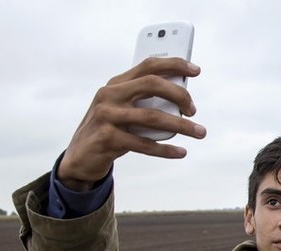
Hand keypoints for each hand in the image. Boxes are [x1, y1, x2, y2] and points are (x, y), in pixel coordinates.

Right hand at [58, 58, 204, 189]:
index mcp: (116, 84)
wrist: (80, 157)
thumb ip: (145, 102)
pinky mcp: (107, 138)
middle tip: (194, 110)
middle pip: (152, 85)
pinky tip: (180, 152)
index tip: (195, 70)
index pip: (148, 66)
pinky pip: (143, 143)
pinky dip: (165, 149)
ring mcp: (107, 116)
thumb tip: (183, 101)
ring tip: (200, 132)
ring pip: (152, 117)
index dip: (174, 64)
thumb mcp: (123, 110)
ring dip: (181, 126)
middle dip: (179, 95)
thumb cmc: (110, 130)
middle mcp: (110, 95)